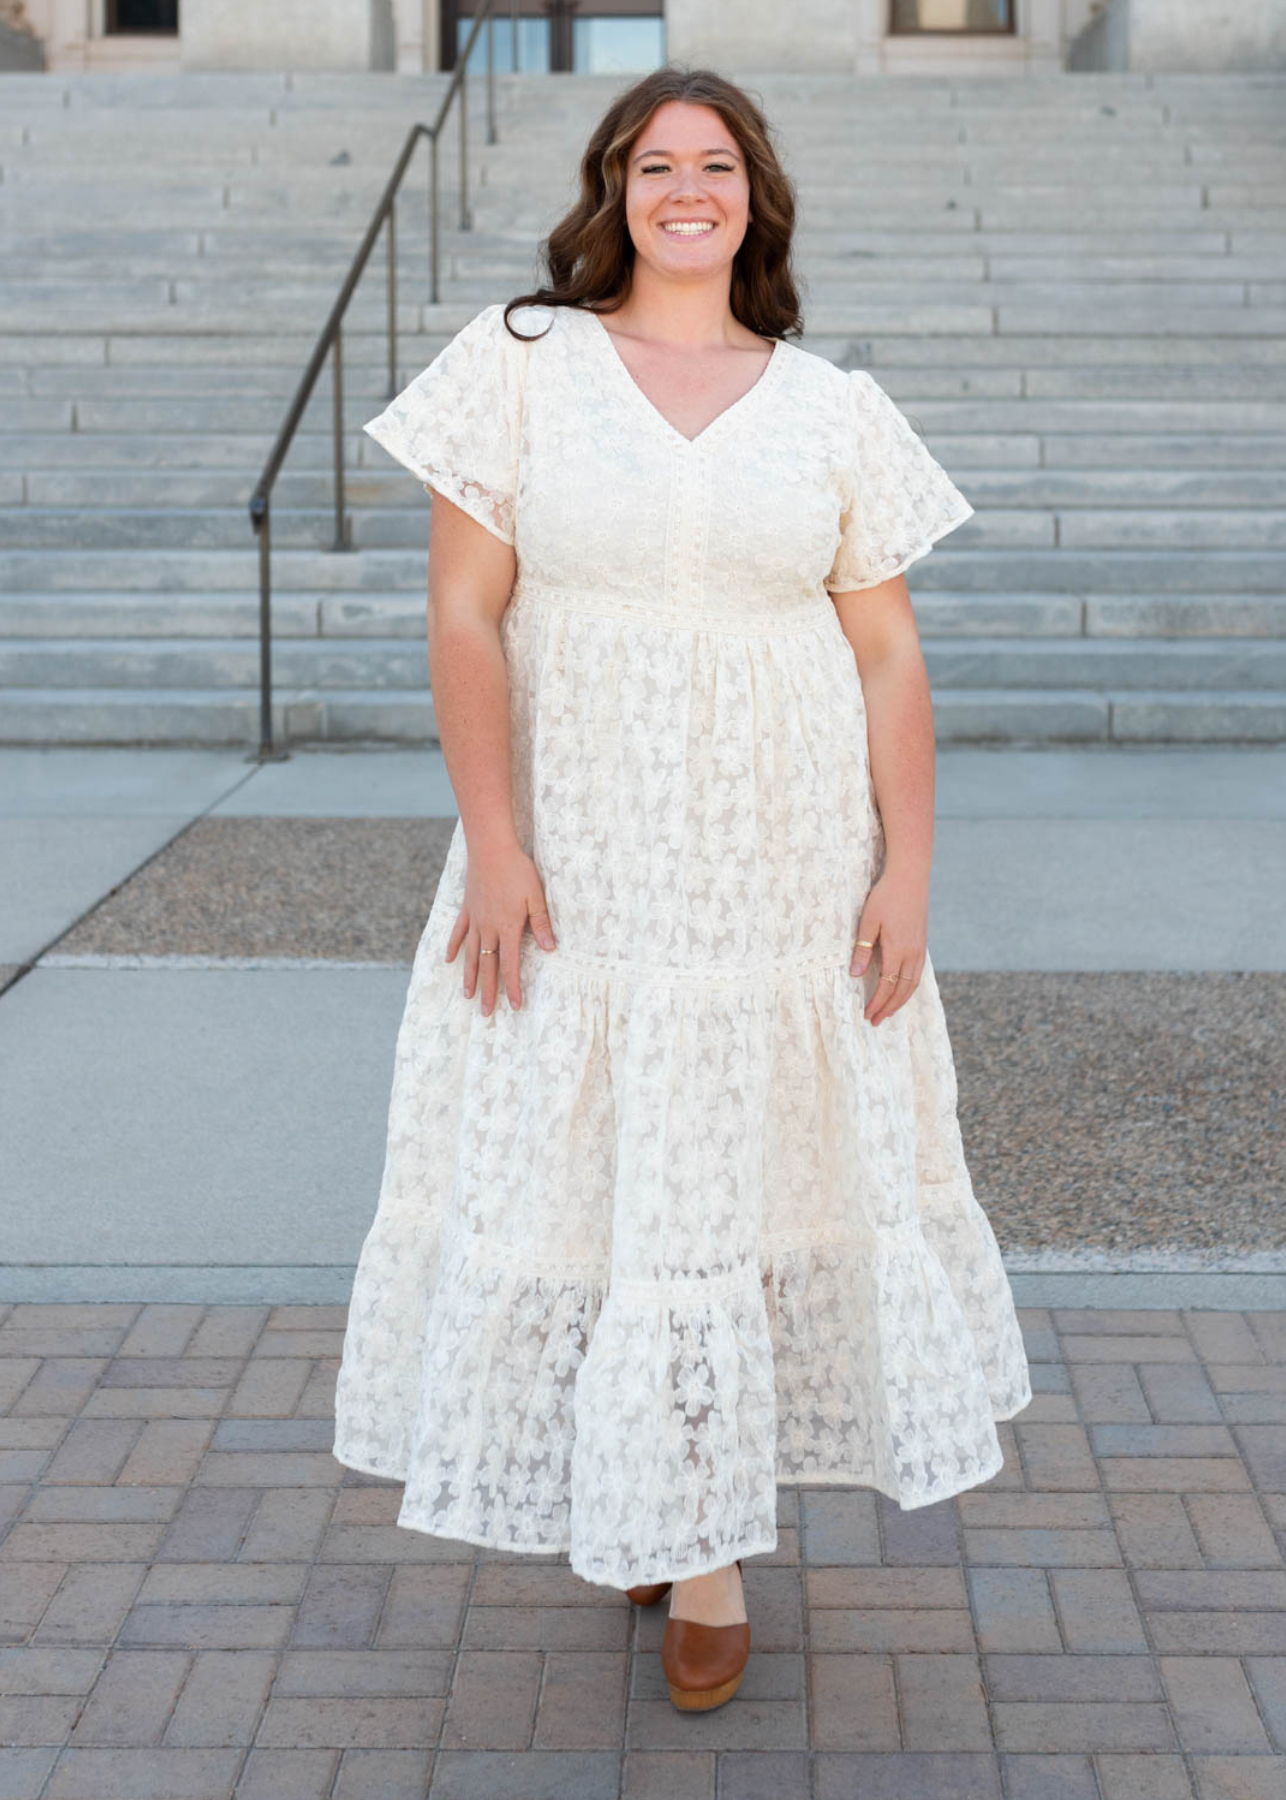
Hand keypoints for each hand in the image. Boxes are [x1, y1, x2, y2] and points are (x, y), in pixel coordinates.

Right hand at [445, 843, 556, 1014]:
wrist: (490, 848)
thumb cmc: (517, 870)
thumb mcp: (536, 896)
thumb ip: (540, 923)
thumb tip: (550, 949)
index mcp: (507, 927)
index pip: (510, 965)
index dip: (513, 987)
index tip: (515, 1006)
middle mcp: (488, 928)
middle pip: (488, 966)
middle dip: (489, 991)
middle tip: (487, 1014)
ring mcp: (475, 919)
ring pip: (471, 954)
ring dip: (470, 976)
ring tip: (468, 996)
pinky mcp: (467, 908)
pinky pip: (458, 932)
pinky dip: (453, 947)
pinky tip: (448, 960)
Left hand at [850, 863, 927, 1025]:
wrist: (911, 876)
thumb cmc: (886, 896)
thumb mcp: (868, 922)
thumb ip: (862, 949)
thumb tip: (854, 975)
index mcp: (898, 950)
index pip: (887, 986)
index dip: (877, 1003)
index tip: (867, 1015)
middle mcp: (912, 954)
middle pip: (903, 991)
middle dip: (889, 1008)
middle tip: (876, 1021)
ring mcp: (920, 948)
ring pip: (913, 984)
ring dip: (901, 1000)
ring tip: (888, 1011)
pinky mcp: (922, 942)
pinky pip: (918, 973)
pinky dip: (909, 987)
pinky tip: (902, 989)